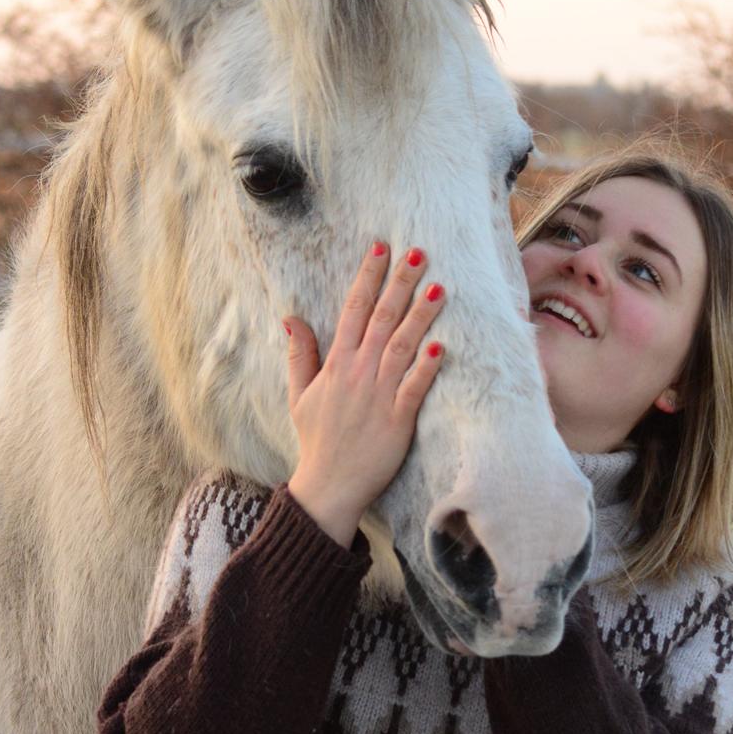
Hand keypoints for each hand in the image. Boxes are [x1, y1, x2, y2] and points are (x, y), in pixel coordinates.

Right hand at [285, 242, 446, 546]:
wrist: (329, 486)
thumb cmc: (317, 440)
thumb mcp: (299, 394)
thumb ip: (299, 354)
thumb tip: (291, 317)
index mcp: (336, 365)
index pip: (353, 310)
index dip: (368, 277)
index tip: (381, 247)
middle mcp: (358, 374)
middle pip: (381, 319)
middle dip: (400, 283)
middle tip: (419, 252)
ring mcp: (379, 396)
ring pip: (402, 347)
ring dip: (420, 316)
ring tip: (440, 287)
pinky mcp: (398, 420)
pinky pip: (415, 389)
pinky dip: (426, 369)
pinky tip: (441, 346)